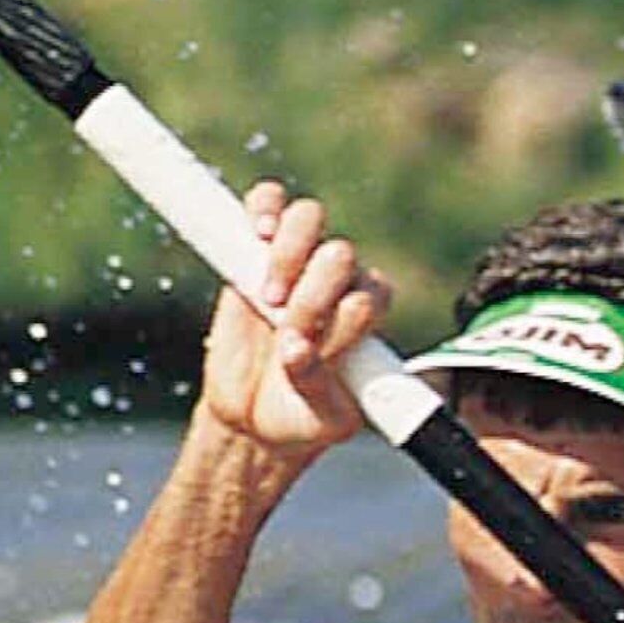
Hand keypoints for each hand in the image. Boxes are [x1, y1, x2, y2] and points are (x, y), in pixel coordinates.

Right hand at [195, 181, 390, 460]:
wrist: (253, 417)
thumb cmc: (300, 417)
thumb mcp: (320, 420)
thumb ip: (315, 385)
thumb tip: (294, 347)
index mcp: (366, 316)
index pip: (370, 295)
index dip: (341, 317)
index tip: (306, 346)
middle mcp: (338, 282)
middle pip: (340, 255)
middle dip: (312, 293)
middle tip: (285, 325)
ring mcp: (297, 260)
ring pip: (309, 220)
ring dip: (289, 253)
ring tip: (268, 293)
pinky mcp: (254, 246)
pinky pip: (268, 202)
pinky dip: (264, 206)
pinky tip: (258, 231)